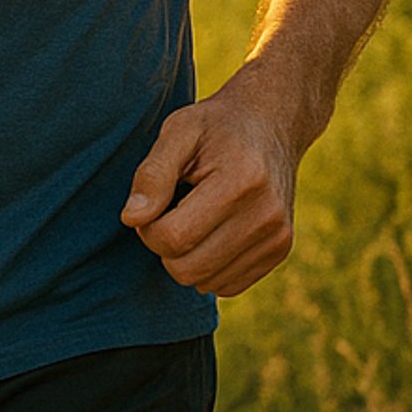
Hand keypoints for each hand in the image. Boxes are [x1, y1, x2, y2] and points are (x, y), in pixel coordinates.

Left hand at [121, 68, 302, 295]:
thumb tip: (131, 219)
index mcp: (240, 183)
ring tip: (192, 216)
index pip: (173, 238)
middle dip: (163, 245)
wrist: (270, 126)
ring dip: (185, 256)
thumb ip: (152, 175)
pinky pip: (227, 285)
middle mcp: (266, 217)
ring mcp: (278, 238)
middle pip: (187, 268)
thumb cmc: (214, 126)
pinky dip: (207, 266)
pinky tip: (210, 231)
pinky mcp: (280, 252)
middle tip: (167, 211)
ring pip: (205, 282)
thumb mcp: (177, 132)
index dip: (146, 227)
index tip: (151, 203)